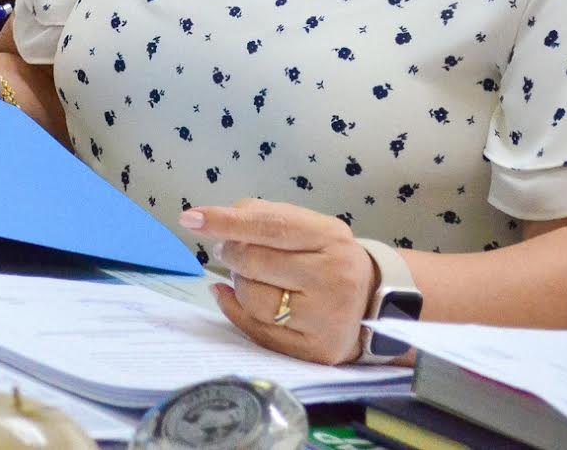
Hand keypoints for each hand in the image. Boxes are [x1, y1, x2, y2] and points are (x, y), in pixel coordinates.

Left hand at [180, 199, 378, 365]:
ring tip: (252, 277)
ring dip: (239, 284)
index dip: (228, 221)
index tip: (191, 217)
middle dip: (231, 253)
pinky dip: (235, 310)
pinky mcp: (314, 349)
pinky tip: (229, 296)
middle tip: (230, 250)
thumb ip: (268, 217)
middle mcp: (332, 277)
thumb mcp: (312, 227)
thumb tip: (218, 223)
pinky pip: (257, 330)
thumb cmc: (329, 258)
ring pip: (253, 298)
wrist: (375, 304)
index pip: (271, 226)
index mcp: (330, 238)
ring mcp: (325, 317)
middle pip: (255, 262)